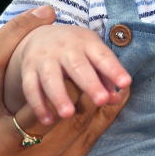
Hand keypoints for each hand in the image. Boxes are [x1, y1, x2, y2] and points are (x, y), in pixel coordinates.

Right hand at [0, 6, 130, 155]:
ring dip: (94, 87)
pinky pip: (88, 138)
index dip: (17, 31)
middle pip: (46, 91)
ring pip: (74, 115)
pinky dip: (104, 112)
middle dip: (71, 66)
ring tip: (106, 69)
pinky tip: (116, 95)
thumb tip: (9, 30)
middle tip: (83, 40)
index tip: (44, 10)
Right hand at [11, 24, 131, 124]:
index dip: (114, 69)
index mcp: (87, 43)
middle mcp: (65, 48)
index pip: (102, 56)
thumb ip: (105, 76)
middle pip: (77, 66)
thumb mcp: (93, 54)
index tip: (125, 82)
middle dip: (89, 83)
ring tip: (68, 114)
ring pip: (50, 77)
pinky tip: (48, 120)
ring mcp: (45, 58)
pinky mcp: (28, 70)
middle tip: (101, 101)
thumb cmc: (76, 50)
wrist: (40, 36)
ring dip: (59, 96)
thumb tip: (116, 98)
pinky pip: (30, 88)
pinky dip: (38, 105)